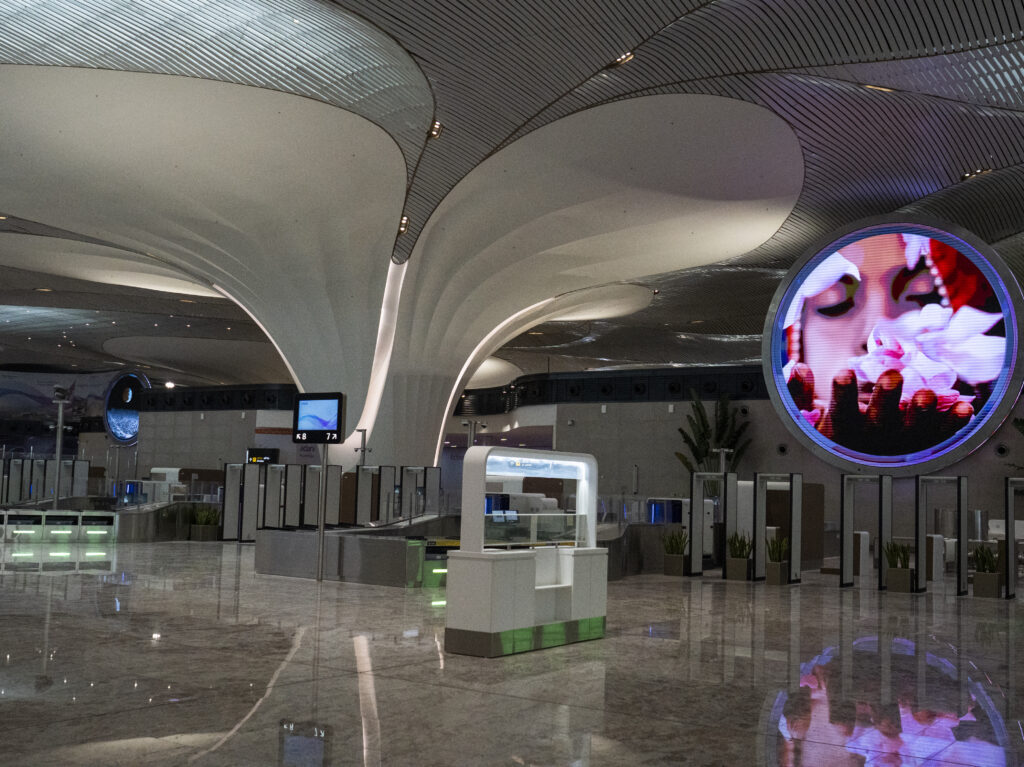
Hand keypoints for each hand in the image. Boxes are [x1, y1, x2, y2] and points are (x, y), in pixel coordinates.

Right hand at [790, 367, 973, 453]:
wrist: (861, 466)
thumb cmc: (836, 434)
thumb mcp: (809, 418)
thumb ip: (800, 394)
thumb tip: (798, 367)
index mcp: (843, 428)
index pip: (840, 410)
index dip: (842, 392)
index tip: (843, 372)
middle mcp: (873, 437)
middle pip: (880, 418)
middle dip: (887, 397)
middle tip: (892, 375)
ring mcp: (900, 442)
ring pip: (913, 429)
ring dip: (921, 412)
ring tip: (926, 395)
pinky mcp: (923, 444)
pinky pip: (941, 435)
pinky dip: (953, 423)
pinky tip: (964, 408)